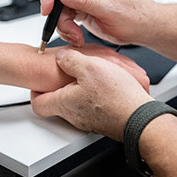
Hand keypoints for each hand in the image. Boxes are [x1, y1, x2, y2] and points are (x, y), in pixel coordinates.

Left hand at [31, 49, 152, 140]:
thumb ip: (70, 59)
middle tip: (67, 72)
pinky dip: (96, 94)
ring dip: (81, 87)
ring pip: (78, 102)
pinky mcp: (104, 119)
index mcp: (65, 103)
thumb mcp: (89, 66)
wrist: (140, 118)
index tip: (39, 81)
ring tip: (92, 74)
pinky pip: (94, 105)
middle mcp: (74, 115)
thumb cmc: (115, 96)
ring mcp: (89, 120)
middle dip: (62, 85)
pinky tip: (107, 84)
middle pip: (59, 101)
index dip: (35, 91)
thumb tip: (62, 56)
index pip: (37, 103)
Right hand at [40, 0, 151, 46]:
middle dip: (57, 15)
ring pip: (58, 9)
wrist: (142, 28)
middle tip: (67, 28)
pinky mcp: (81, 10)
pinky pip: (64, 18)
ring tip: (76, 36)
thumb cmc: (134, 15)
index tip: (47, 8)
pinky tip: (77, 36)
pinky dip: (67, 29)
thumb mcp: (110, 7)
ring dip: (63, 25)